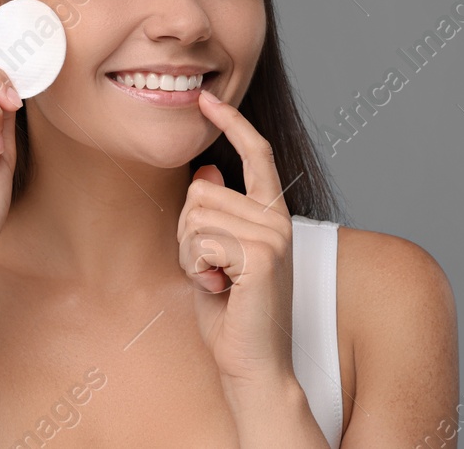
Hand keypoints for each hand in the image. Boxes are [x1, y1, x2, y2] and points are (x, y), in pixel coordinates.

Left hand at [177, 88, 295, 387]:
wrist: (254, 364)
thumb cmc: (232, 317)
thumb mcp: (214, 257)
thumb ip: (213, 216)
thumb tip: (207, 169)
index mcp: (272, 215)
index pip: (256, 153)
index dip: (231, 122)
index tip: (206, 99)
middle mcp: (278, 219)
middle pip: (200, 190)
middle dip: (186, 232)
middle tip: (209, 270)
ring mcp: (273, 235)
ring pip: (195, 215)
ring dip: (190, 254)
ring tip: (216, 282)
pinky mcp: (262, 255)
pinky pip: (201, 240)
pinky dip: (198, 269)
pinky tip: (220, 290)